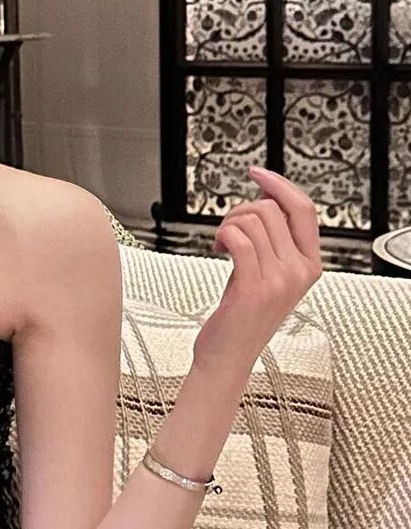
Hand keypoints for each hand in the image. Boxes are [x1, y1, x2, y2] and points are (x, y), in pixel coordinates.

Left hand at [191, 166, 322, 373]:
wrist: (228, 356)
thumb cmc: (242, 315)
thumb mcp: (269, 275)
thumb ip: (274, 241)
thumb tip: (264, 195)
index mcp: (310, 265)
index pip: (304, 209)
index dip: (279, 185)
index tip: (257, 173)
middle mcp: (300, 271)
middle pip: (271, 209)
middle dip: (241, 209)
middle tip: (228, 229)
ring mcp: (280, 280)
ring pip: (252, 220)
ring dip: (228, 224)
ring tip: (222, 242)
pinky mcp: (255, 287)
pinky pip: (238, 238)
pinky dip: (223, 234)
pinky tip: (218, 247)